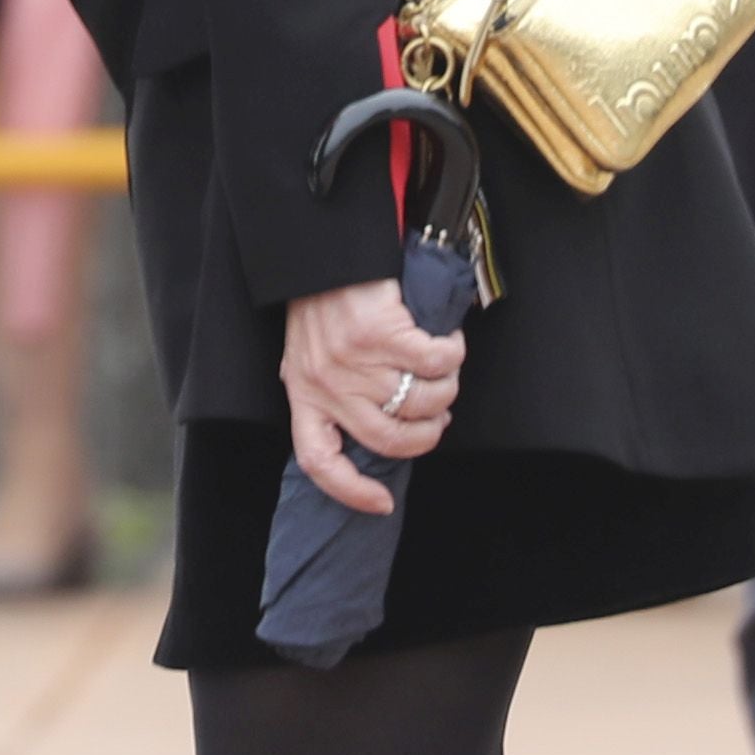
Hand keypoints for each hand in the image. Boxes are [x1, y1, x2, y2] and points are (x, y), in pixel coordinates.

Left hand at [283, 275, 463, 517]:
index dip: (351, 492)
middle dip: (427, 434)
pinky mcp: (383, 333)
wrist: (322, 250)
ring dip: (446, 390)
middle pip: (390, 439)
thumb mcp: (308, 356)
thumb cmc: (321, 303)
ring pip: (422, 400)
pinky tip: (449, 344)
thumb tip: (372, 429)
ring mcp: (354, 361)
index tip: (381, 503)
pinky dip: (451, 356)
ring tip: (445, 374)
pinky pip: (435, 363)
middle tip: (438, 416)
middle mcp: (327, 384)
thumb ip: (330, 393)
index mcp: (303, 395)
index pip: (319, 462)